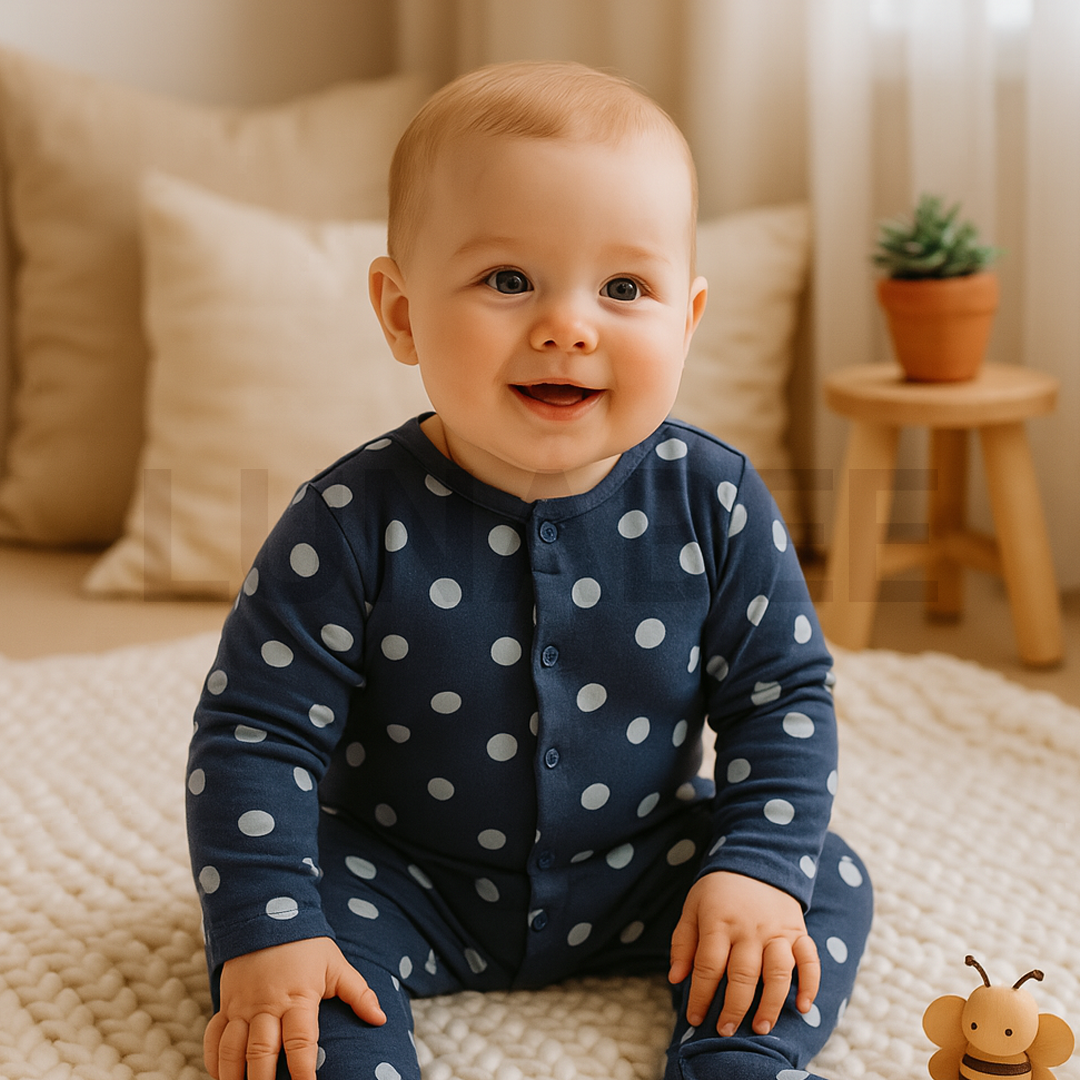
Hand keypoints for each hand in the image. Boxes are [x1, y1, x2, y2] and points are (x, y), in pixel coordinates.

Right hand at [204, 937, 385, 1079]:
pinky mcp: (226, 1003)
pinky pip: (214, 1036)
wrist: (269, 914)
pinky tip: (220, 1076)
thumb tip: (380, 1019)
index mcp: (298, 998)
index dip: (303, 1071)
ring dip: (234, 1076)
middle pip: (261, 1052)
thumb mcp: (336, 966)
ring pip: (233, 1049)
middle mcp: (267, 1005)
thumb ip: (358, 993)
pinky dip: (214, 1060)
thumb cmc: (307, 946)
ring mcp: (242, 1005)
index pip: (300, 1042)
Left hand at [668, 872, 818, 1036]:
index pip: (708, 966)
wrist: (757, 857)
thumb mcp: (692, 906)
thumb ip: (684, 942)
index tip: (694, 1017)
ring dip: (770, 1003)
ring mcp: (777, 930)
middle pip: (743, 975)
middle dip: (733, 1007)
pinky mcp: (798, 931)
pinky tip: (804, 1007)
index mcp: (719, 922)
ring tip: (761, 1027)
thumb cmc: (718, 889)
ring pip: (777, 973)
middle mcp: (749, 929)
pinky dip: (810, 984)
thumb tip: (676, 978)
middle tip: (725, 1030)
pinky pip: (810, 960)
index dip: (700, 995)